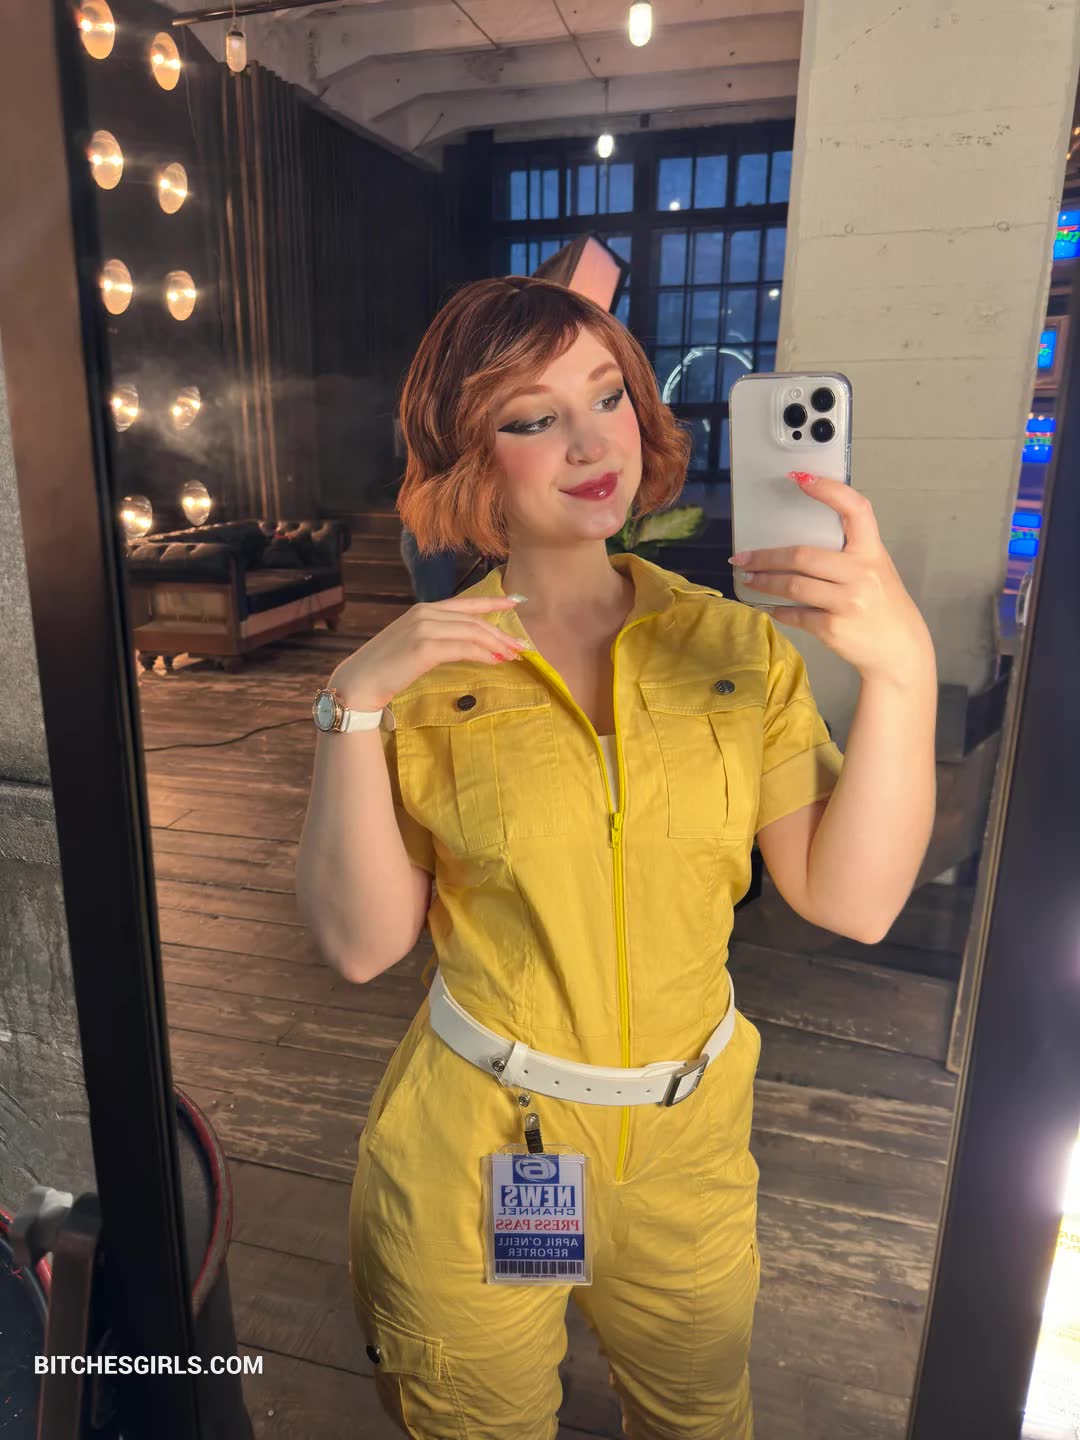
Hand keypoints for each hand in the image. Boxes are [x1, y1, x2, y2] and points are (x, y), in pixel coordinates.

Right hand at [329, 594, 529, 709]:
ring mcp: (424, 628)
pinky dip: (483, 654)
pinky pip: (464, 648)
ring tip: (513, 656)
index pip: (466, 603)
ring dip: (496, 644)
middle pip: (474, 620)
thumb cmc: (385, 669)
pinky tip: (496, 661)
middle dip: (501, 632)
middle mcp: (425, 613)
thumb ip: (436, 638)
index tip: (516, 603)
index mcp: (423, 610)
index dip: (493, 602)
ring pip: (472, 632)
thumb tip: (466, 645)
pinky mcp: (424, 647)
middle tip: (521, 645)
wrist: (358, 682)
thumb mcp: (413, 646)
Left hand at [729, 471, 934, 684]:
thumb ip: (848, 553)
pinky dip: (778, 609)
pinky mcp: (833, 628)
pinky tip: (769, 605)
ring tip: (748, 578)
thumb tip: (800, 542)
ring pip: (793, 585)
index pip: (855, 509)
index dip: (828, 490)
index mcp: (872, 552)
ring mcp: (847, 602)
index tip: (798, 477)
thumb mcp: (876, 570)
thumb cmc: (883, 605)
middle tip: (743, 556)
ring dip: (764, 581)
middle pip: (802, 555)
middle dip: (765, 556)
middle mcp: (861, 573)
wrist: (901, 650)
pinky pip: (796, 614)